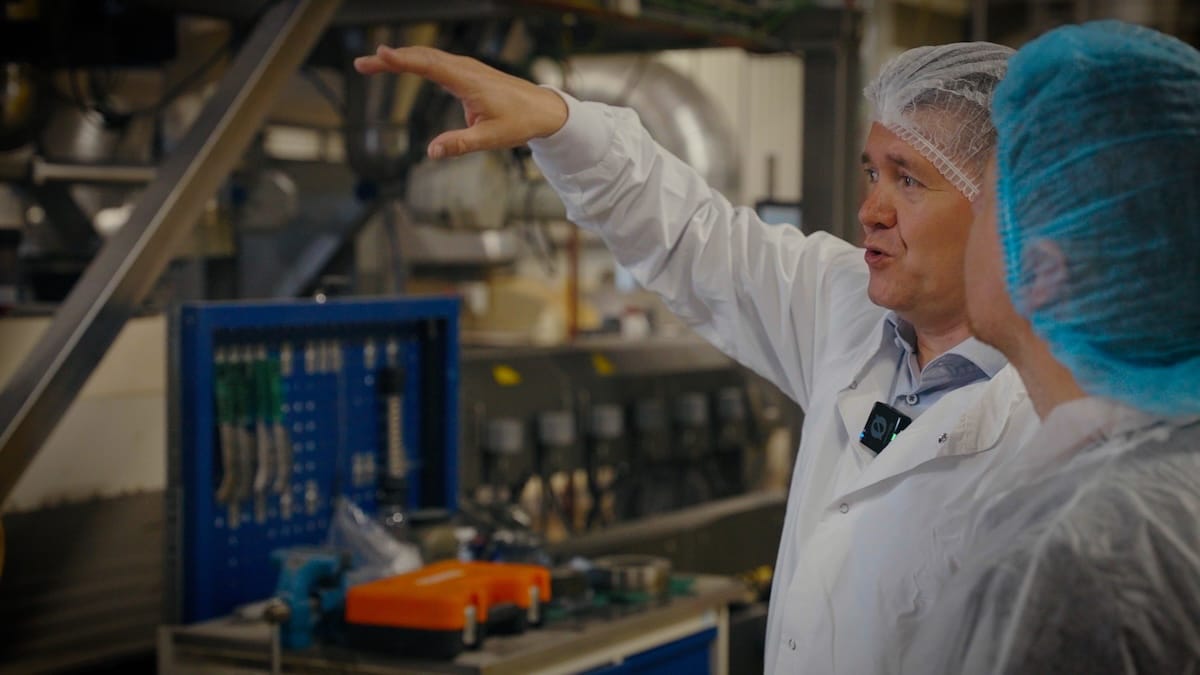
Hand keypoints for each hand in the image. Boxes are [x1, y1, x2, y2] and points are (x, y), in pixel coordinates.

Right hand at [354, 46, 568, 159]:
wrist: (543, 110)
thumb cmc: (520, 122)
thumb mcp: (490, 139)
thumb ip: (459, 144)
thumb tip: (432, 152)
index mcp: (468, 81)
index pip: (428, 65)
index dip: (401, 60)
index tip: (379, 55)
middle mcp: (465, 69)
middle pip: (421, 56)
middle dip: (391, 59)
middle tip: (362, 64)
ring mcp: (466, 68)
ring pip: (428, 56)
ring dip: (401, 58)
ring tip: (374, 64)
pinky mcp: (467, 73)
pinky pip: (436, 61)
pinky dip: (416, 60)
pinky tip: (403, 64)